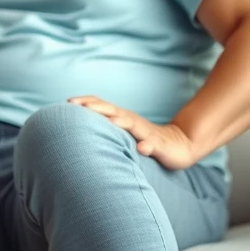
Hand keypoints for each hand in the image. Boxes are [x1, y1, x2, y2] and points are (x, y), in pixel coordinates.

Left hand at [68, 95, 197, 169]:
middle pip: (113, 111)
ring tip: (107, 121)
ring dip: (119, 122)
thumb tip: (79, 127)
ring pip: (132, 125)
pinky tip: (141, 148)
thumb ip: (106, 127)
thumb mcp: (123, 132)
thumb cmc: (146, 139)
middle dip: (96, 107)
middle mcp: (133, 122)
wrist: (180, 145)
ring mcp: (146, 133)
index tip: (68, 102)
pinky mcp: (160, 146)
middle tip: (77, 106)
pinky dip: (147, 146)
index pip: (103, 106)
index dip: (87, 102)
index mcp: (123, 118)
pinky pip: (153, 145)